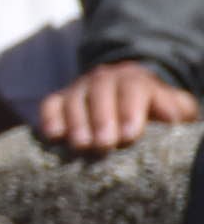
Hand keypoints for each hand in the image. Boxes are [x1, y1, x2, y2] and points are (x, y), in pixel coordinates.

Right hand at [36, 60, 199, 155]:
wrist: (130, 98)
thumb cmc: (154, 111)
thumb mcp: (174, 107)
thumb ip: (174, 108)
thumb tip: (171, 117)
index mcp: (135, 79)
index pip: (132, 88)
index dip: (129, 110)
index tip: (129, 136)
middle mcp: (105, 78)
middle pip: (100, 91)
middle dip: (101, 119)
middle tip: (103, 145)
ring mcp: (80, 87)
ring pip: (74, 98)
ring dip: (76, 122)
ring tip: (80, 146)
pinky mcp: (60, 98)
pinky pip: (50, 104)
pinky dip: (49, 118)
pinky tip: (53, 135)